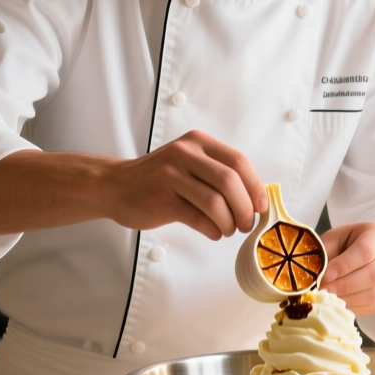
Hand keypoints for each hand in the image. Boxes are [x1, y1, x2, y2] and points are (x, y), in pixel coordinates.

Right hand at [96, 130, 265, 239]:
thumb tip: (254, 198)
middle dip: (245, 208)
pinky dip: (213, 230)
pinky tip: (213, 232)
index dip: (255, 187)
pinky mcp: (162, 199)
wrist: (114, 185)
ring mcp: (171, 175)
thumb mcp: (188, 162)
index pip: (239, 161)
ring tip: (227, 229)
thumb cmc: (159, 178)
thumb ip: (217, 172)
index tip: (261, 206)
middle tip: (246, 224)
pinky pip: (199, 219)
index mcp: (198, 142)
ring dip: (229, 223)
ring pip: (215, 202)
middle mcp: (185, 154)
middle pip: (230, 182)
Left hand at [319, 222, 374, 316]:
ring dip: (349, 299)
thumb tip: (316, 277)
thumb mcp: (333, 240)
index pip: (365, 251)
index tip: (326, 275)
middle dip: (346, 285)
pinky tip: (339, 303)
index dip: (345, 265)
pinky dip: (354, 307)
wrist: (366, 256)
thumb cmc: (345, 245)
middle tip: (325, 291)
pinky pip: (374, 306)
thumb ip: (325, 253)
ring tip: (329, 298)